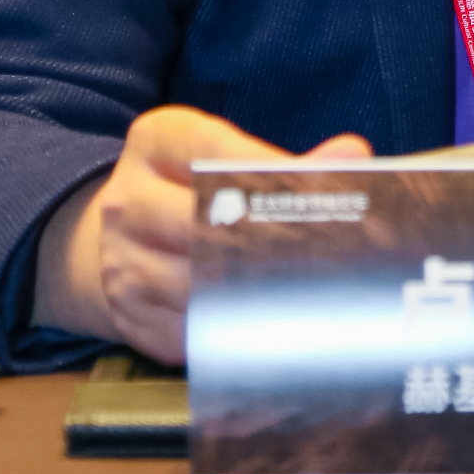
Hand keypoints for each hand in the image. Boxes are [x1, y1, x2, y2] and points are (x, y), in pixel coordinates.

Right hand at [33, 106, 372, 362]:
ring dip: (259, 293)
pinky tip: (273, 321)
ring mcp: (122, 264)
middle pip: (207, 226)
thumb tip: (353, 154)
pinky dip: (233, 331)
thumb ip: (286, 159)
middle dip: (274, 242)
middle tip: (335, 253)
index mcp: (154, 142)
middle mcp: (128, 201)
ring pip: (201, 286)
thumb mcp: (223, 150)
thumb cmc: (189, 183)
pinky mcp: (131, 317)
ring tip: (314, 290)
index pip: (219, 156)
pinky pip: (190, 332)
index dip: (275, 178)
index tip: (329, 196)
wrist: (121, 229)